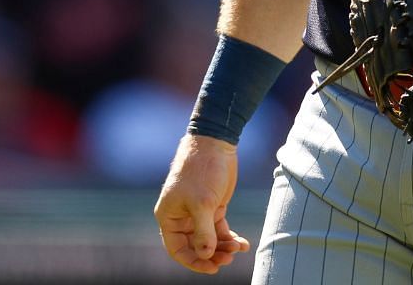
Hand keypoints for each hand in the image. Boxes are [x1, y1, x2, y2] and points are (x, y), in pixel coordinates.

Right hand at [154, 134, 251, 273]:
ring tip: (238, 247)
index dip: (193, 261)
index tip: (212, 267)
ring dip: (223, 247)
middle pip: (194, 247)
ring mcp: (197, 213)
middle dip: (211, 255)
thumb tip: (206, 255)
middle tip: (229, 258)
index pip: (177, 249)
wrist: (215, 145)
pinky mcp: (212, 208)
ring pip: (209, 240)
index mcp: (169, 216)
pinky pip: (219, 230)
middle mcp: (181, 217)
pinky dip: (230, 238)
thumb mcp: (202, 203)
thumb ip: (204, 232)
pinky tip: (243, 242)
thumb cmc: (201, 170)